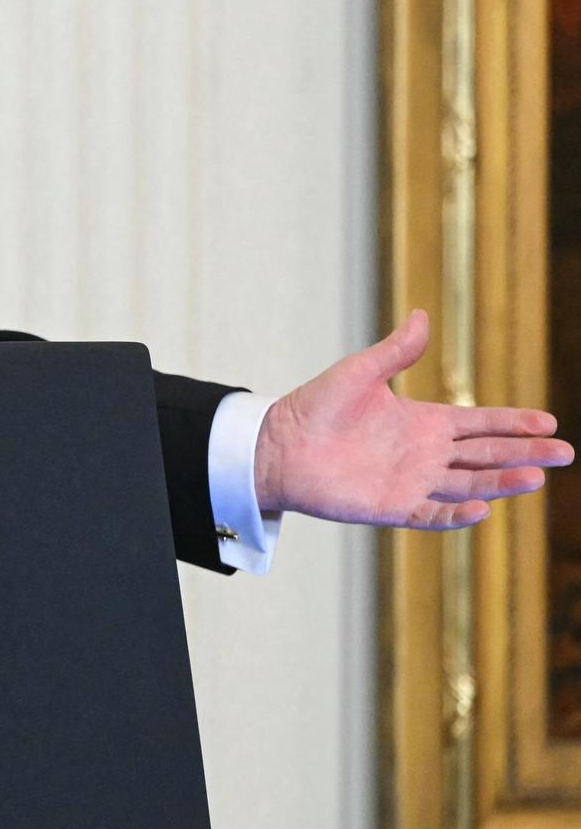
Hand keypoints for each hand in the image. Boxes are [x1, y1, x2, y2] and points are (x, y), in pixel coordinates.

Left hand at [255, 309, 570, 528]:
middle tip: (564, 452)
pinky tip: (482, 508)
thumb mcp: (360, 372)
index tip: (549, 422)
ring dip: (502, 482)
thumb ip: (396, 351)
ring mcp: (411, 481)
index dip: (514, 423)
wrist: (277, 445)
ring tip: (536, 477)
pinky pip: (431, 513)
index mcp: (424, 421)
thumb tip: (422, 315)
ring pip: (469, 484)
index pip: (480, 423)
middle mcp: (425, 454)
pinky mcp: (391, 506)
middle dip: (525, 453)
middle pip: (486, 455)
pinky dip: (456, 513)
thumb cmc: (315, 407)